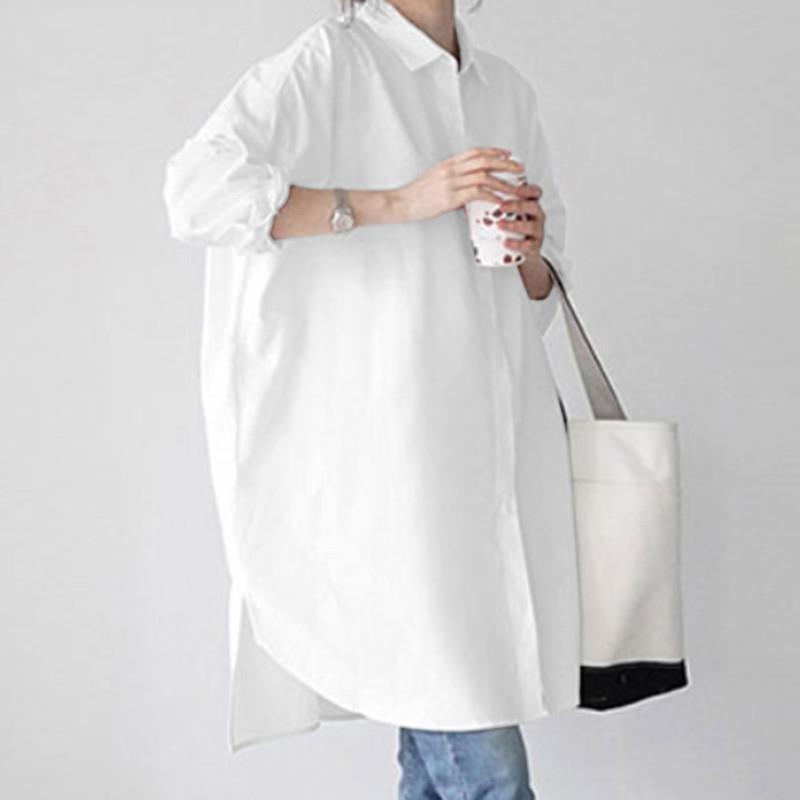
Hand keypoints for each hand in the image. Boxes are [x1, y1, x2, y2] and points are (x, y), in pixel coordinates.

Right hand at [394, 147, 526, 223]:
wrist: (400, 203)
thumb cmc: (415, 196)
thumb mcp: (434, 181)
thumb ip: (452, 180)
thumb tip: (466, 188)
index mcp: (447, 164)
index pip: (475, 152)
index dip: (494, 151)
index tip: (507, 154)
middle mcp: (451, 169)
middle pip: (484, 161)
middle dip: (504, 164)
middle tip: (518, 168)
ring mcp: (451, 182)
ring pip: (484, 176)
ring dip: (502, 182)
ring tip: (515, 188)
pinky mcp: (450, 197)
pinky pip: (476, 193)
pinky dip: (491, 196)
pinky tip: (500, 201)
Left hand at [495, 182, 546, 261]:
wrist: (521, 254)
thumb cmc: (511, 231)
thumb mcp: (507, 215)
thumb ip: (495, 206)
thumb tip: (472, 196)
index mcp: (530, 205)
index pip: (535, 192)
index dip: (527, 189)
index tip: (514, 188)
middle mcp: (537, 217)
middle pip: (533, 207)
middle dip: (518, 205)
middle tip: (501, 207)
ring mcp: (537, 232)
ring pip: (531, 226)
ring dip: (514, 224)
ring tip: (499, 225)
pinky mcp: (535, 247)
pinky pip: (528, 245)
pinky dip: (517, 244)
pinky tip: (505, 242)